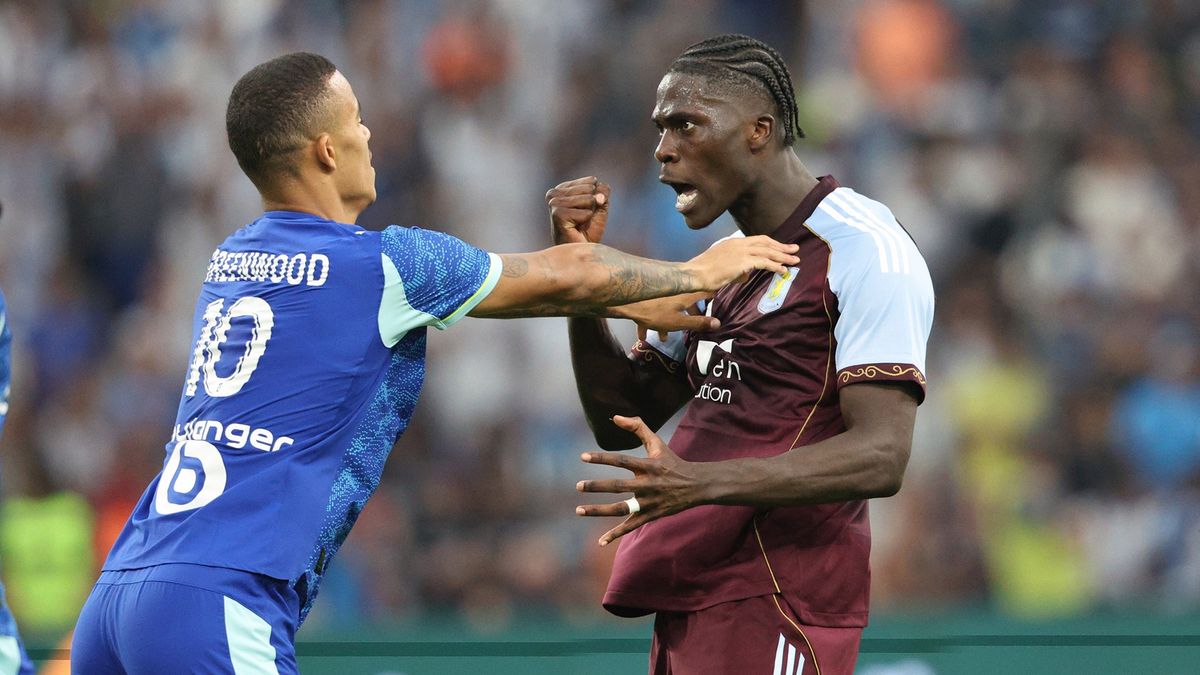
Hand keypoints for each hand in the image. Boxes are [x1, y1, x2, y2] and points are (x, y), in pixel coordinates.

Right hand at [547, 176, 609, 244]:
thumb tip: (599, 195)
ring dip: (589, 214)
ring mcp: (554, 203)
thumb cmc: (588, 231)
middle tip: (583, 220)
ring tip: (579, 224)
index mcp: (563, 188)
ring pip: (587, 199)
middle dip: (593, 205)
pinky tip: (576, 228)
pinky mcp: (557, 214)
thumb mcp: (599, 207)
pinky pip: (585, 212)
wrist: (580, 251)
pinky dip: (586, 221)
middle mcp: (554, 194)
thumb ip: (603, 193)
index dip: (597, 198)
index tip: (587, 212)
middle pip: (590, 189)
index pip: (591, 181)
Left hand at [575, 415, 711, 545]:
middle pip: (619, 487)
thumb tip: (615, 417)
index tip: (583, 457)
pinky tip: (600, 541)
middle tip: (578, 486)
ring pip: (621, 509)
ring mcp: (649, 502)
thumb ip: (637, 427)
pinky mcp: (651, 516)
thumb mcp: (657, 443)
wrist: (696, 485)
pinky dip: (616, 534)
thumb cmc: (672, 462)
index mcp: (648, 466)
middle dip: (597, 487)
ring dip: (599, 510)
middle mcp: (648, 485)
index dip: (602, 458)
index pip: (621, 460)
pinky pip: (631, 526)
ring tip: (579, 510)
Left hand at [610, 292, 714, 335]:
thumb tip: (718, 323)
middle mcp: (675, 291)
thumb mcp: (680, 322)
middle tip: (694, 323)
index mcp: (686, 294)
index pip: (705, 291)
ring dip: (667, 323)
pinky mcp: (647, 300)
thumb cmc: (657, 313)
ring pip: (669, 308)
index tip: (718, 299)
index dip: (713, 294)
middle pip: (688, 301)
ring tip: (664, 338)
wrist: (628, 304)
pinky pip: (652, 311)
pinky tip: (642, 336)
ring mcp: (661, 295)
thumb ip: (698, 323)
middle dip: (691, 313)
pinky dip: (649, 322)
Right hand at [686, 236, 798, 291]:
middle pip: (766, 243)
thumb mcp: (723, 267)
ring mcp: (741, 251)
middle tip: (794, 250)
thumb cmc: (704, 273)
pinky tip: (783, 270)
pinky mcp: (742, 262)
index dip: (771, 244)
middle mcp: (739, 243)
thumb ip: (737, 269)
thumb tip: (747, 275)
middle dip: (781, 247)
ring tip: (794, 261)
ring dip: (783, 256)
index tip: (781, 247)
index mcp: (733, 242)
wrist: (695, 273)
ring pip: (767, 251)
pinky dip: (775, 266)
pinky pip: (764, 263)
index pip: (757, 240)